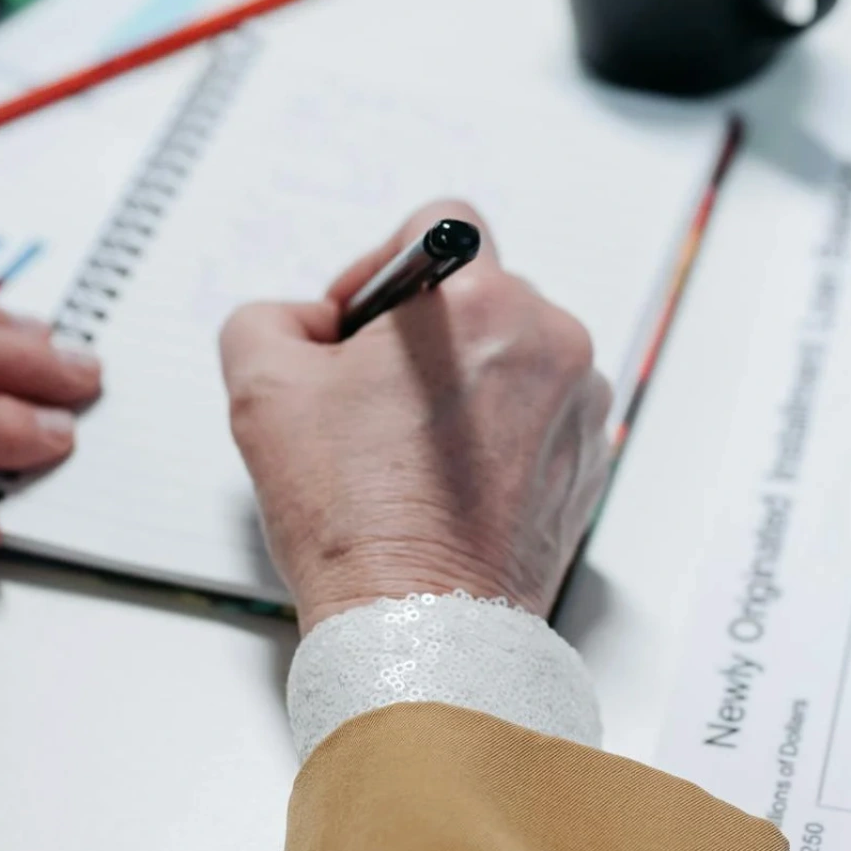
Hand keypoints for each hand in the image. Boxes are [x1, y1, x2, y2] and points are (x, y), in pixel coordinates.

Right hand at [221, 201, 611, 629]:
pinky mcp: (589, 456)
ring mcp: (580, 401)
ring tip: (408, 447)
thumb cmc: (352, 516)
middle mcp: (549, 339)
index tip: (357, 324)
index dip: (382, 265)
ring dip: (463, 377)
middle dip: (420, 331)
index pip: (441, 225)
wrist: (419, 625)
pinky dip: (498, 428)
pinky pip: (540, 408)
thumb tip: (309, 322)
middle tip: (368, 395)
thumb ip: (273, 316)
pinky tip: (448, 479)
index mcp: (481, 304)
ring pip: (511, 351)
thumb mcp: (261, 387)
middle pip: (477, 292)